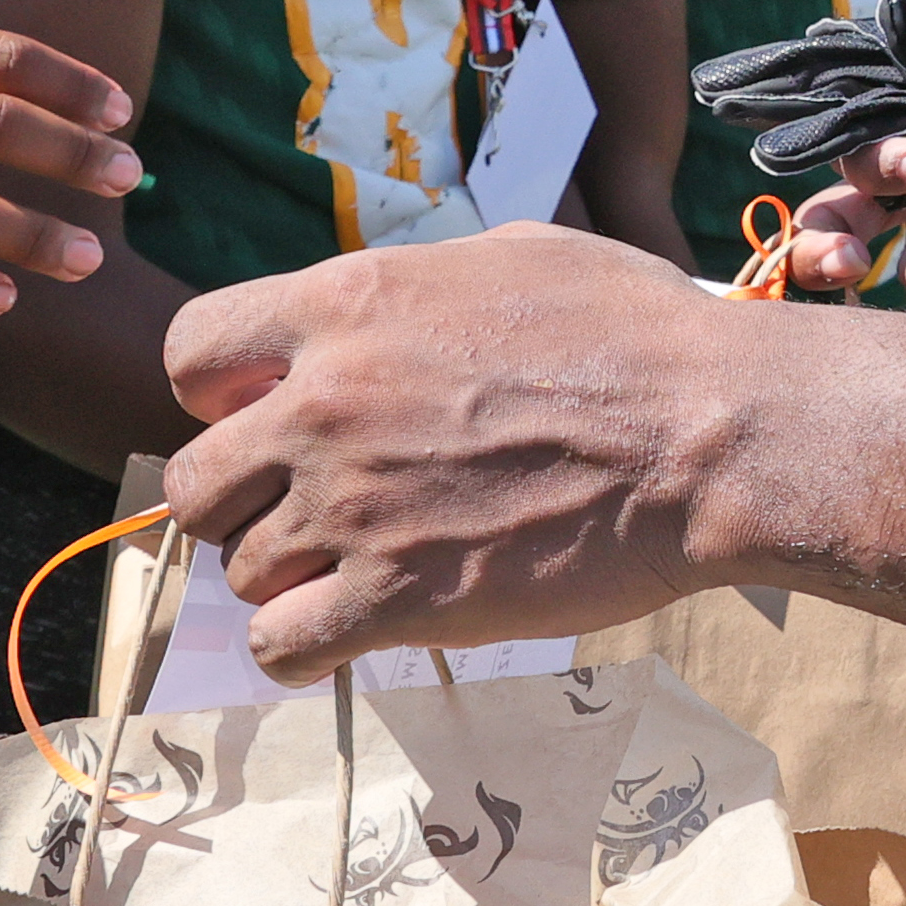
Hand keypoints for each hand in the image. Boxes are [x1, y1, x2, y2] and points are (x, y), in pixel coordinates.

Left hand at [162, 227, 742, 678]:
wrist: (714, 434)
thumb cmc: (641, 335)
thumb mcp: (516, 256)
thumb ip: (416, 284)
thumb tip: (382, 307)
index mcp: (349, 304)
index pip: (191, 356)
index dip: (226, 397)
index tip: (278, 416)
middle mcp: (325, 403)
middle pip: (196, 481)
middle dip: (246, 502)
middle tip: (316, 510)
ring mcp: (352, 505)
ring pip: (240, 571)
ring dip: (291, 577)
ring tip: (364, 568)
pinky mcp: (396, 598)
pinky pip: (277, 648)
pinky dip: (303, 650)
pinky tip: (352, 631)